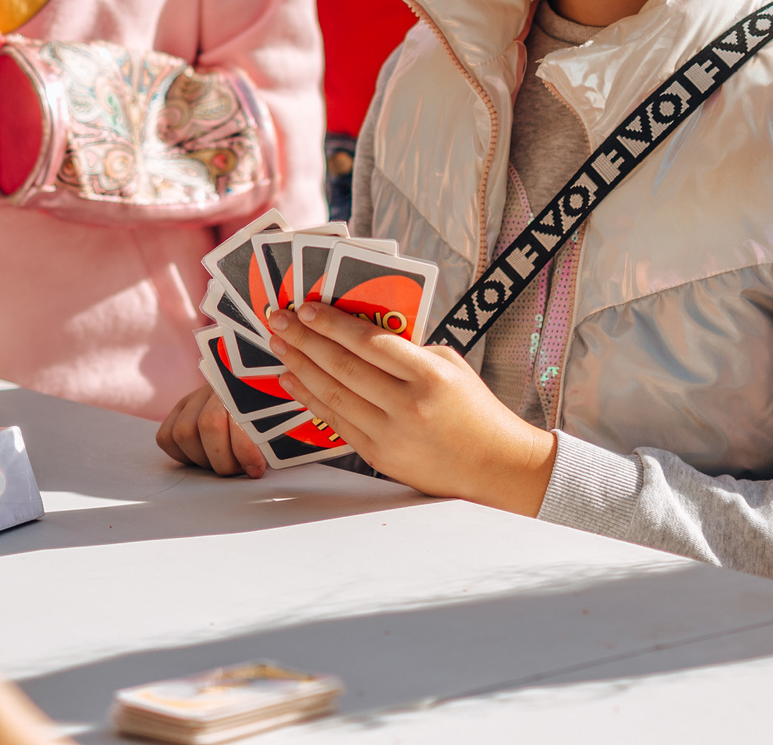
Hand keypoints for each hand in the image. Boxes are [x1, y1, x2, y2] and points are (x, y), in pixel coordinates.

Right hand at [155, 383, 272, 477]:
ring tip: (221, 463)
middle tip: (238, 470)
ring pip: (184, 432)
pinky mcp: (178, 409)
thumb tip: (274, 457)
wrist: (255, 388)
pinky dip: (182, 454)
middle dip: (224, 459)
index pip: (237, 417)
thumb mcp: (280, 419)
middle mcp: (215, 388)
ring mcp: (193, 398)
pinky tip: (202, 457)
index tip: (255, 469)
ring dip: (203, 459)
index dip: (245, 450)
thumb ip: (277, 434)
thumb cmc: (270, 415)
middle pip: (209, 424)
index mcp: (246, 387)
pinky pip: (166, 437)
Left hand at [265, 300, 557, 514]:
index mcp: (430, 375)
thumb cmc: (476, 410)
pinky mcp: (379, 456)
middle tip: (278, 319)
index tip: (306, 308)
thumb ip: (408, 352)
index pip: (370, 342)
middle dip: (305, 340)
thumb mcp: (450, 366)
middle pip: (343, 367)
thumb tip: (359, 336)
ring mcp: (390, 434)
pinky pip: (336, 422)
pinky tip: (294, 380)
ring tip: (279, 345)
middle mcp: (407, 405)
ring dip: (301, 367)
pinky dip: (311, 399)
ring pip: (333, 395)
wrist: (494, 466)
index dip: (333, 323)